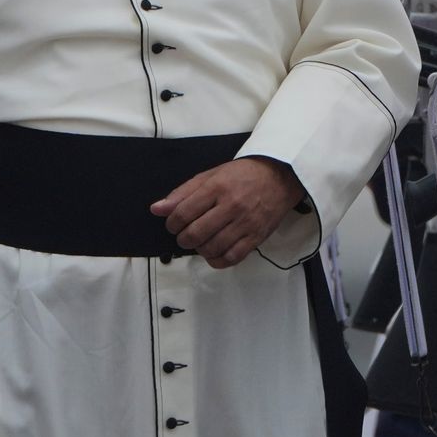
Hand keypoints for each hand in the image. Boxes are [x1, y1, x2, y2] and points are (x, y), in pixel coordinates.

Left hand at [154, 156, 305, 269]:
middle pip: (195, 234)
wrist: (279, 177)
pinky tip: (213, 252)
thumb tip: (157, 209)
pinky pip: (231, 258)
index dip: (172, 223)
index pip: (183, 213)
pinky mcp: (256, 237)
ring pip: (212, 248)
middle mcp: (231, 206)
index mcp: (217, 188)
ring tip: (200, 242)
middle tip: (185, 234)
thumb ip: (182, 193)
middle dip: (183, 238)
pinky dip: (217, 260)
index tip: (174, 224)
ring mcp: (246, 223)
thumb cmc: (242, 176)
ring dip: (199, 249)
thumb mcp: (210, 176)